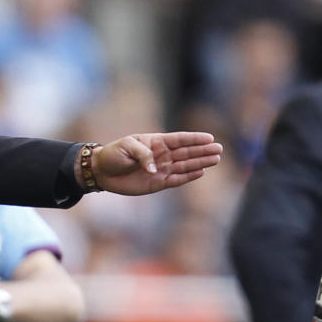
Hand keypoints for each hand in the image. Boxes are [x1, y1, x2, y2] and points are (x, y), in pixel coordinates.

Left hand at [87, 133, 221, 194]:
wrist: (102, 171)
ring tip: (215, 160)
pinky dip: (187, 177)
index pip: (180, 139)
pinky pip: (175, 180)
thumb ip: (143, 155)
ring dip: (199, 163)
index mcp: (156, 142)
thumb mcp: (127, 147)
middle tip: (219, 150)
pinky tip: (200, 173)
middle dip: (202, 151)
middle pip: (186, 153)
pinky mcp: (157, 183)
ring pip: (184, 166)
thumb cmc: (114, 154)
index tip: (210, 138)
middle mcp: (162, 155)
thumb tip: (155, 168)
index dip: (195, 139)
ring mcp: (160, 169)